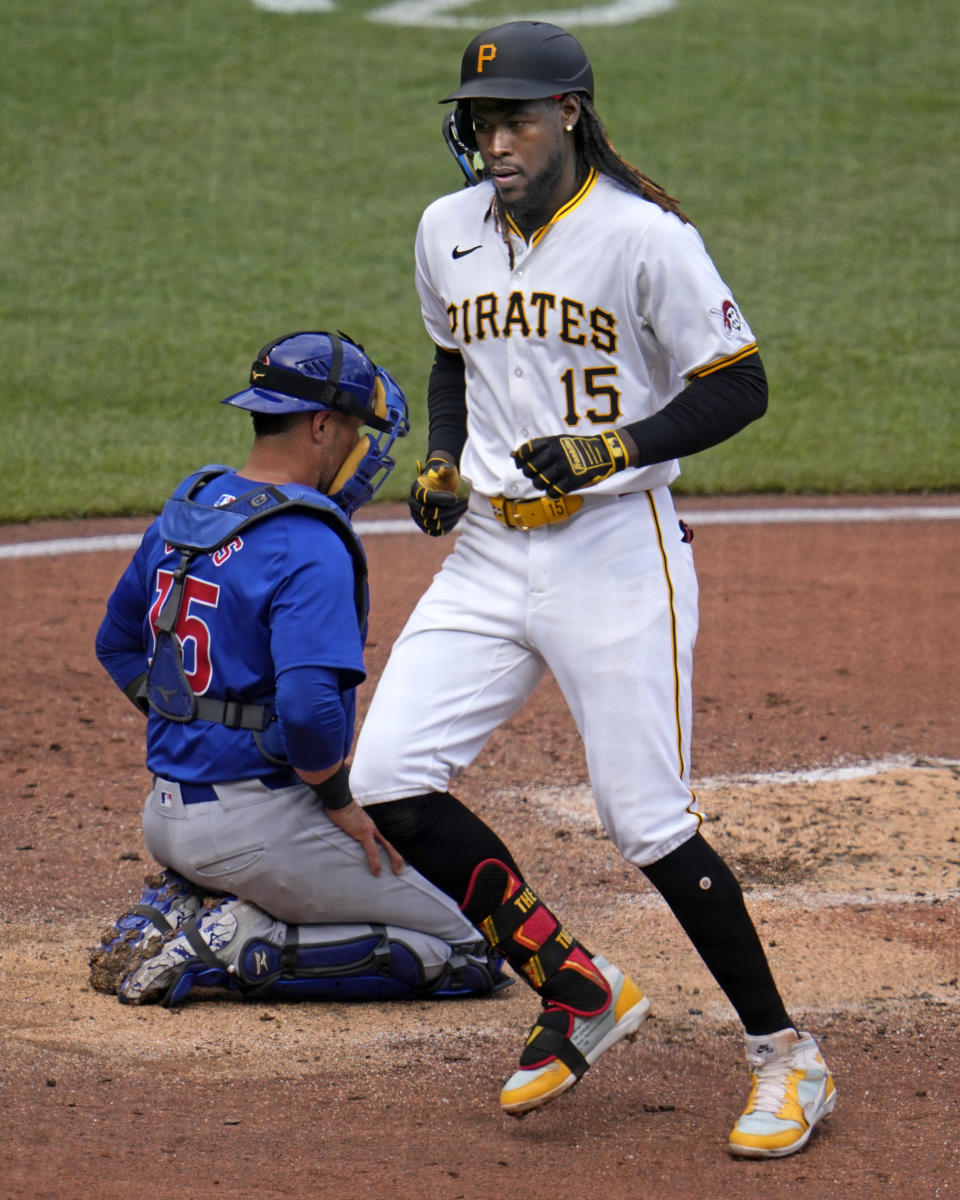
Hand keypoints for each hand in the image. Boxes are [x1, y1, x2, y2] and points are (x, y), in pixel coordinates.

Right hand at [325, 801, 404, 876]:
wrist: (339, 801)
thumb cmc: (342, 809)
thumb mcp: (352, 819)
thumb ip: (355, 826)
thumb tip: (352, 832)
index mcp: (371, 825)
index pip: (385, 839)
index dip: (393, 849)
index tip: (402, 857)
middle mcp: (374, 827)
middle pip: (390, 843)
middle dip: (398, 856)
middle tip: (404, 868)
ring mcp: (370, 830)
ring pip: (386, 847)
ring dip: (394, 860)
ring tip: (397, 872)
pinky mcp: (363, 833)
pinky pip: (372, 851)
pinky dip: (376, 862)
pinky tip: (377, 872)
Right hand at [408, 456, 467, 535]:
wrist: (440, 486)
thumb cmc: (443, 477)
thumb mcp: (445, 470)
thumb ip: (446, 469)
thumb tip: (447, 469)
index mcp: (416, 489)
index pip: (426, 498)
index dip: (440, 499)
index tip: (455, 497)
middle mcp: (413, 505)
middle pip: (430, 513)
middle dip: (450, 509)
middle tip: (464, 503)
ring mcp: (418, 517)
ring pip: (434, 524)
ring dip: (452, 518)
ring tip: (463, 509)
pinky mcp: (425, 527)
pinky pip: (436, 532)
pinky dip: (448, 526)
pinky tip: (457, 517)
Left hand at [512, 431, 630, 497]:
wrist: (605, 452)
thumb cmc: (579, 448)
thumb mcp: (559, 441)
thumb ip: (539, 447)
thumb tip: (513, 455)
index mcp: (552, 442)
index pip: (526, 451)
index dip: (520, 460)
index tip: (522, 464)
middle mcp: (556, 453)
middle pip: (530, 470)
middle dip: (532, 475)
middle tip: (539, 475)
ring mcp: (564, 467)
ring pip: (540, 482)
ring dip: (542, 485)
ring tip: (549, 483)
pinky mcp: (573, 480)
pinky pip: (553, 492)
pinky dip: (552, 494)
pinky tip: (555, 491)